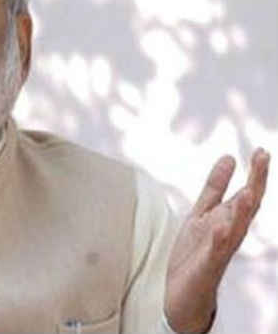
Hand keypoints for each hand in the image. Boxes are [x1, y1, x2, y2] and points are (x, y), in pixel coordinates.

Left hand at [164, 148, 269, 332]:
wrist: (183, 295)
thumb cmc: (196, 254)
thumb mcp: (202, 213)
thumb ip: (214, 188)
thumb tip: (228, 157)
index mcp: (228, 221)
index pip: (246, 195)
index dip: (254, 174)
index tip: (262, 151)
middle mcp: (229, 235)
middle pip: (246, 208)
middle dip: (255, 183)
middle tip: (263, 158)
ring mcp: (219, 252)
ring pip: (235, 229)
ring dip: (243, 210)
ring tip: (250, 190)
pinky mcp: (205, 267)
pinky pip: (214, 252)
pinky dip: (218, 239)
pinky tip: (221, 225)